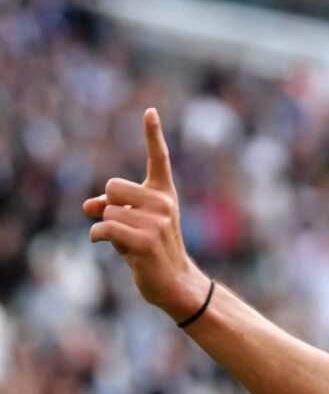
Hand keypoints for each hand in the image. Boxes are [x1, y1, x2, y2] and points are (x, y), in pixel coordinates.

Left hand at [84, 109, 208, 320]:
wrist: (175, 282)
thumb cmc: (152, 250)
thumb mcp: (132, 223)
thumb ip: (111, 207)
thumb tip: (88, 205)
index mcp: (165, 194)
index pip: (159, 158)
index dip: (153, 134)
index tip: (150, 111)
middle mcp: (164, 203)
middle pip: (113, 186)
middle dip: (108, 205)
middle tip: (123, 225)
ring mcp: (157, 222)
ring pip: (107, 210)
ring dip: (105, 227)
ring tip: (125, 242)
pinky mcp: (145, 241)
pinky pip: (104, 227)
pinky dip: (96, 236)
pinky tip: (102, 243)